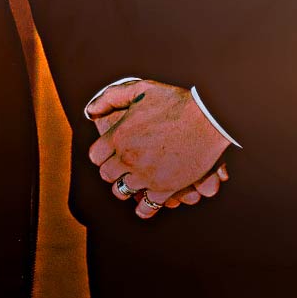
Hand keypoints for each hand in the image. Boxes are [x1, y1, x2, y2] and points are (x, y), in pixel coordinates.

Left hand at [87, 80, 228, 216]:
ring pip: (122, 191)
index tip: (109, 153)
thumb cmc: (174, 101)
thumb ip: (111, 98)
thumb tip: (90, 111)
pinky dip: (144, 208)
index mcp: (119, 135)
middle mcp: (127, 157)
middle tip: (122, 167)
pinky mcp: (164, 188)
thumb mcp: (140, 89)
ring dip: (126, 187)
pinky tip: (145, 203)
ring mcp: (145, 175)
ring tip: (134, 181)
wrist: (207, 118)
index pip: (95, 156)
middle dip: (113, 171)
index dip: (102, 154)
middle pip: (107, 175)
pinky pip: (146, 207)